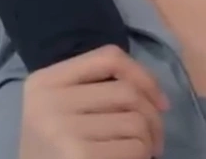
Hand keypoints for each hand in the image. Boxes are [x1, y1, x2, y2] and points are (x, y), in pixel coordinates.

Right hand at [18, 44, 170, 158]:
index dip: (143, 75)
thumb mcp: (60, 107)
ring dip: (148, 141)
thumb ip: (93, 89)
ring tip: (140, 152)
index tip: (160, 101)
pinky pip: (133, 148)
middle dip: (153, 117)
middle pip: (127, 92)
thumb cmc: (53, 148)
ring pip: (135, 122)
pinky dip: (141, 156)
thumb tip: (155, 95)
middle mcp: (49, 100)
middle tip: (155, 139)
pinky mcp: (78, 155)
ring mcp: (62, 128)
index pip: (109, 57)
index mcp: (45, 80)